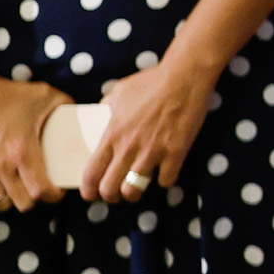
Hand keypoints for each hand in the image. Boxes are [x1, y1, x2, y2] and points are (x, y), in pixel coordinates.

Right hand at [0, 72, 70, 212]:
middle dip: (36, 199)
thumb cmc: (8, 94)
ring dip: (14, 197)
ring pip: (1, 203)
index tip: (59, 190)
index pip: (41, 191)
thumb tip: (85, 116)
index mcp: (22, 151)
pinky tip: (4, 178)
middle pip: (23, 204)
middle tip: (41, 186)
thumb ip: (67, 106)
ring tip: (22, 185)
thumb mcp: (45, 95)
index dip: (54, 196)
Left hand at [85, 57, 217, 203]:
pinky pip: (166, 181)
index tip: (92, 193)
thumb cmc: (151, 81)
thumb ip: (106, 108)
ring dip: (135, 193)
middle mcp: (129, 148)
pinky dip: (165, 180)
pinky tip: (165, 172)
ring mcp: (153, 152)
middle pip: (110, 189)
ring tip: (137, 187)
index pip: (91, 174)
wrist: (185, 77)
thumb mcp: (119, 92)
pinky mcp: (176, 152)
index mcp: (111, 134)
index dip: (88, 190)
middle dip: (110, 196)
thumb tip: (100, 117)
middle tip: (115, 192)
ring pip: (135, 190)